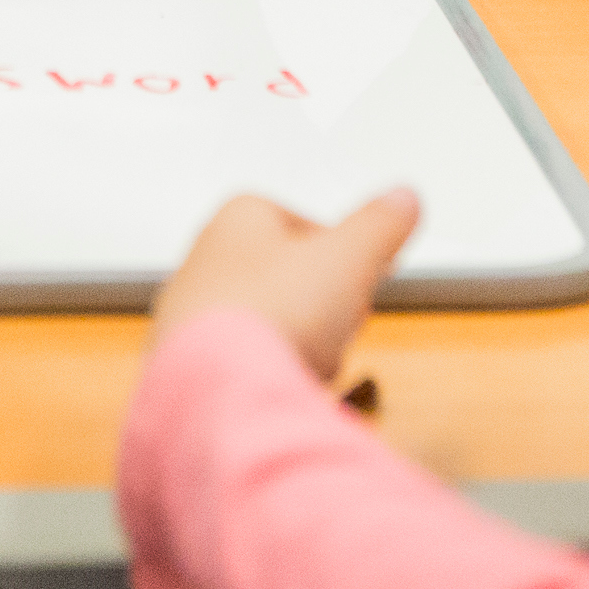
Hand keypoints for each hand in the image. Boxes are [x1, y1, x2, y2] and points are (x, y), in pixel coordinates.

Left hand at [150, 189, 422, 381]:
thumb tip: (402, 197)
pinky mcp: (186, 363)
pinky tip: (286, 387)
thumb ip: (380, 224)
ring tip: (315, 360)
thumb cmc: (277, 312)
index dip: (341, 252)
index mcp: (239, 217)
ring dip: (300, 342)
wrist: (219, 391)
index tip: (364, 274)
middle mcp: (205, 259)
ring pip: (267, 322)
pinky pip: (245, 364)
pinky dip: (271, 374)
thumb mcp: (350, 256)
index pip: (302, 222)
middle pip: (285, 275)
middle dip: (321, 302)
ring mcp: (190, 313)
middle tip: (342, 321)